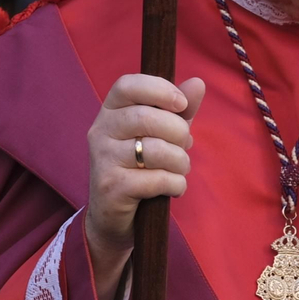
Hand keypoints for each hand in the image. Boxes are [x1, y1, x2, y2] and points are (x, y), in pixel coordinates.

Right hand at [84, 74, 205, 299]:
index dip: (158, 89)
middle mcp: (100, 131)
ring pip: (154, 149)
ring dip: (180, 161)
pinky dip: (175, 183)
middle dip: (178, 132)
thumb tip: (198, 83)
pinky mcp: (110, 187)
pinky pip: (155, 179)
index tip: (181, 103)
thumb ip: (178, 110)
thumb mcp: (161, 134)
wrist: (113, 216)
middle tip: (185, 146)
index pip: (127, 85)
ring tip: (180, 169)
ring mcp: (102, 159)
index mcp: (110, 111)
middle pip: (146, 117)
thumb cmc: (141, 167)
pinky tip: (173, 188)